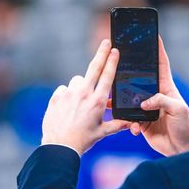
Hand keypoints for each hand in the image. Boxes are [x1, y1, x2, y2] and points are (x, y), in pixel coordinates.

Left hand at [41, 40, 130, 155]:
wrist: (59, 146)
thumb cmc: (82, 140)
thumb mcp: (102, 132)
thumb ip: (118, 125)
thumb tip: (132, 123)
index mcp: (97, 101)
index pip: (107, 76)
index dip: (112, 61)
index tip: (115, 50)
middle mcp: (84, 94)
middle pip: (94, 67)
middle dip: (102, 53)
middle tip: (106, 42)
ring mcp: (69, 94)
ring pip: (78, 81)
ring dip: (81, 86)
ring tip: (80, 102)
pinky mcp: (56, 97)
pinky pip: (64, 89)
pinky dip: (67, 94)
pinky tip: (68, 107)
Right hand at [127, 36, 188, 155]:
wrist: (182, 149)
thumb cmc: (186, 126)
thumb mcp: (178, 109)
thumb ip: (161, 101)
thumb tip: (144, 102)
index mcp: (166, 87)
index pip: (161, 64)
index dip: (157, 49)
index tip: (152, 35)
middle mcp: (154, 94)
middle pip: (139, 78)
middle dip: (128, 72)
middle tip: (117, 63)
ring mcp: (146, 107)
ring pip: (129, 98)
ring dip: (121, 100)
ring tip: (112, 100)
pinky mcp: (140, 121)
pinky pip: (128, 118)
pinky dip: (127, 122)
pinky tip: (132, 127)